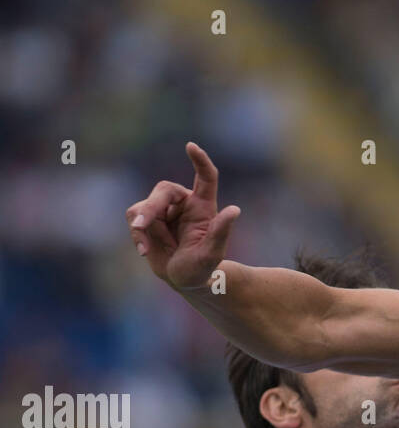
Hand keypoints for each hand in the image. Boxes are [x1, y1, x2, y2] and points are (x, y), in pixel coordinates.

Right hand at [126, 142, 240, 289]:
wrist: (183, 280)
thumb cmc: (202, 268)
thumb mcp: (212, 254)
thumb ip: (220, 232)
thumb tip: (235, 210)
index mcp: (203, 207)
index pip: (205, 177)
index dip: (200, 160)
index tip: (191, 147)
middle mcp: (183, 203)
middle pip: (165, 190)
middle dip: (152, 206)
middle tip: (141, 224)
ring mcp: (163, 210)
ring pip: (144, 205)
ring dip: (142, 225)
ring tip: (146, 249)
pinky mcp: (146, 219)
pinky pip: (134, 219)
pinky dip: (137, 236)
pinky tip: (145, 252)